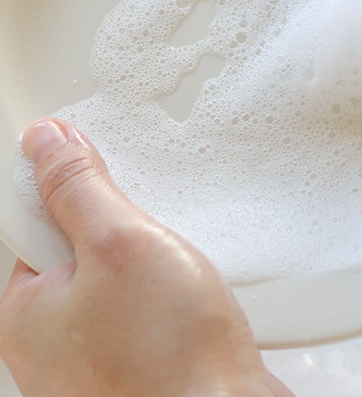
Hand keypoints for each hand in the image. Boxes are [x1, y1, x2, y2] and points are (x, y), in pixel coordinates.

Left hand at [0, 118, 293, 396]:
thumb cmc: (169, 354)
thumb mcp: (121, 243)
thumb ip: (78, 188)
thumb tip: (45, 142)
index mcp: (23, 313)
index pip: (36, 220)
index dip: (80, 192)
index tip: (114, 186)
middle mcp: (49, 342)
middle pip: (80, 246)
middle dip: (125, 228)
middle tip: (156, 239)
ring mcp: (93, 360)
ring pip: (120, 277)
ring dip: (153, 260)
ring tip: (178, 271)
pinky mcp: (136, 367)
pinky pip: (146, 308)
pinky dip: (169, 292)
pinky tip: (191, 297)